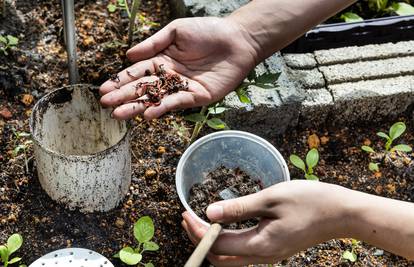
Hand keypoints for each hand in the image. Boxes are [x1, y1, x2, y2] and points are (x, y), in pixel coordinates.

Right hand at [99, 17, 258, 119]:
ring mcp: (183, 88)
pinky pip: (177, 103)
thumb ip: (153, 43)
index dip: (121, 81)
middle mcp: (170, 76)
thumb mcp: (176, 31)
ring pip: (156, 99)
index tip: (104, 89)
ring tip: (119, 114)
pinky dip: (162, 108)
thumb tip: (128, 55)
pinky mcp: (197, 97)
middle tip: (106, 105)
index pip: (137, 72)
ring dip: (138, 107)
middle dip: (124, 97)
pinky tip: (148, 113)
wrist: (237, 40)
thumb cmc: (208, 31)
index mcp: (162, 60)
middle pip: (143, 88)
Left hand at [182, 180, 350, 266]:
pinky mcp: (275, 248)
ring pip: (231, 257)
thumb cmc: (310, 201)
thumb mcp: (271, 199)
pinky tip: (224, 224)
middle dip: (200, 240)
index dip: (197, 231)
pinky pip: (243, 251)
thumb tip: (209, 213)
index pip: (218, 244)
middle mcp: (263, 256)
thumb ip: (239, 207)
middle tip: (188, 218)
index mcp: (261, 245)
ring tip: (200, 220)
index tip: (185, 214)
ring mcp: (270, 254)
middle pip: (221, 258)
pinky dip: (227, 240)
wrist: (341, 213)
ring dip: (212, 241)